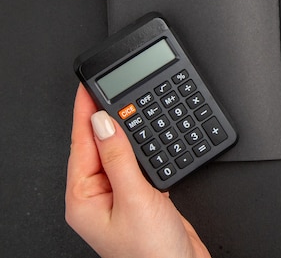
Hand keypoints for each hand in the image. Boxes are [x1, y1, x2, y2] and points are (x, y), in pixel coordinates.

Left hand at [65, 84, 210, 257]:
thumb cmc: (152, 253)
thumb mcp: (133, 199)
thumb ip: (118, 159)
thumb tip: (103, 124)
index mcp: (83, 199)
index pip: (81, 145)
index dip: (84, 113)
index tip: (88, 87)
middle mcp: (98, 197)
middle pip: (97, 146)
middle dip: (104, 116)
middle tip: (111, 88)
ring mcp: (120, 196)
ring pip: (119, 152)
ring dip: (127, 130)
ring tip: (131, 105)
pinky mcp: (141, 196)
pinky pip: (137, 163)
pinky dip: (144, 146)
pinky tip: (149, 135)